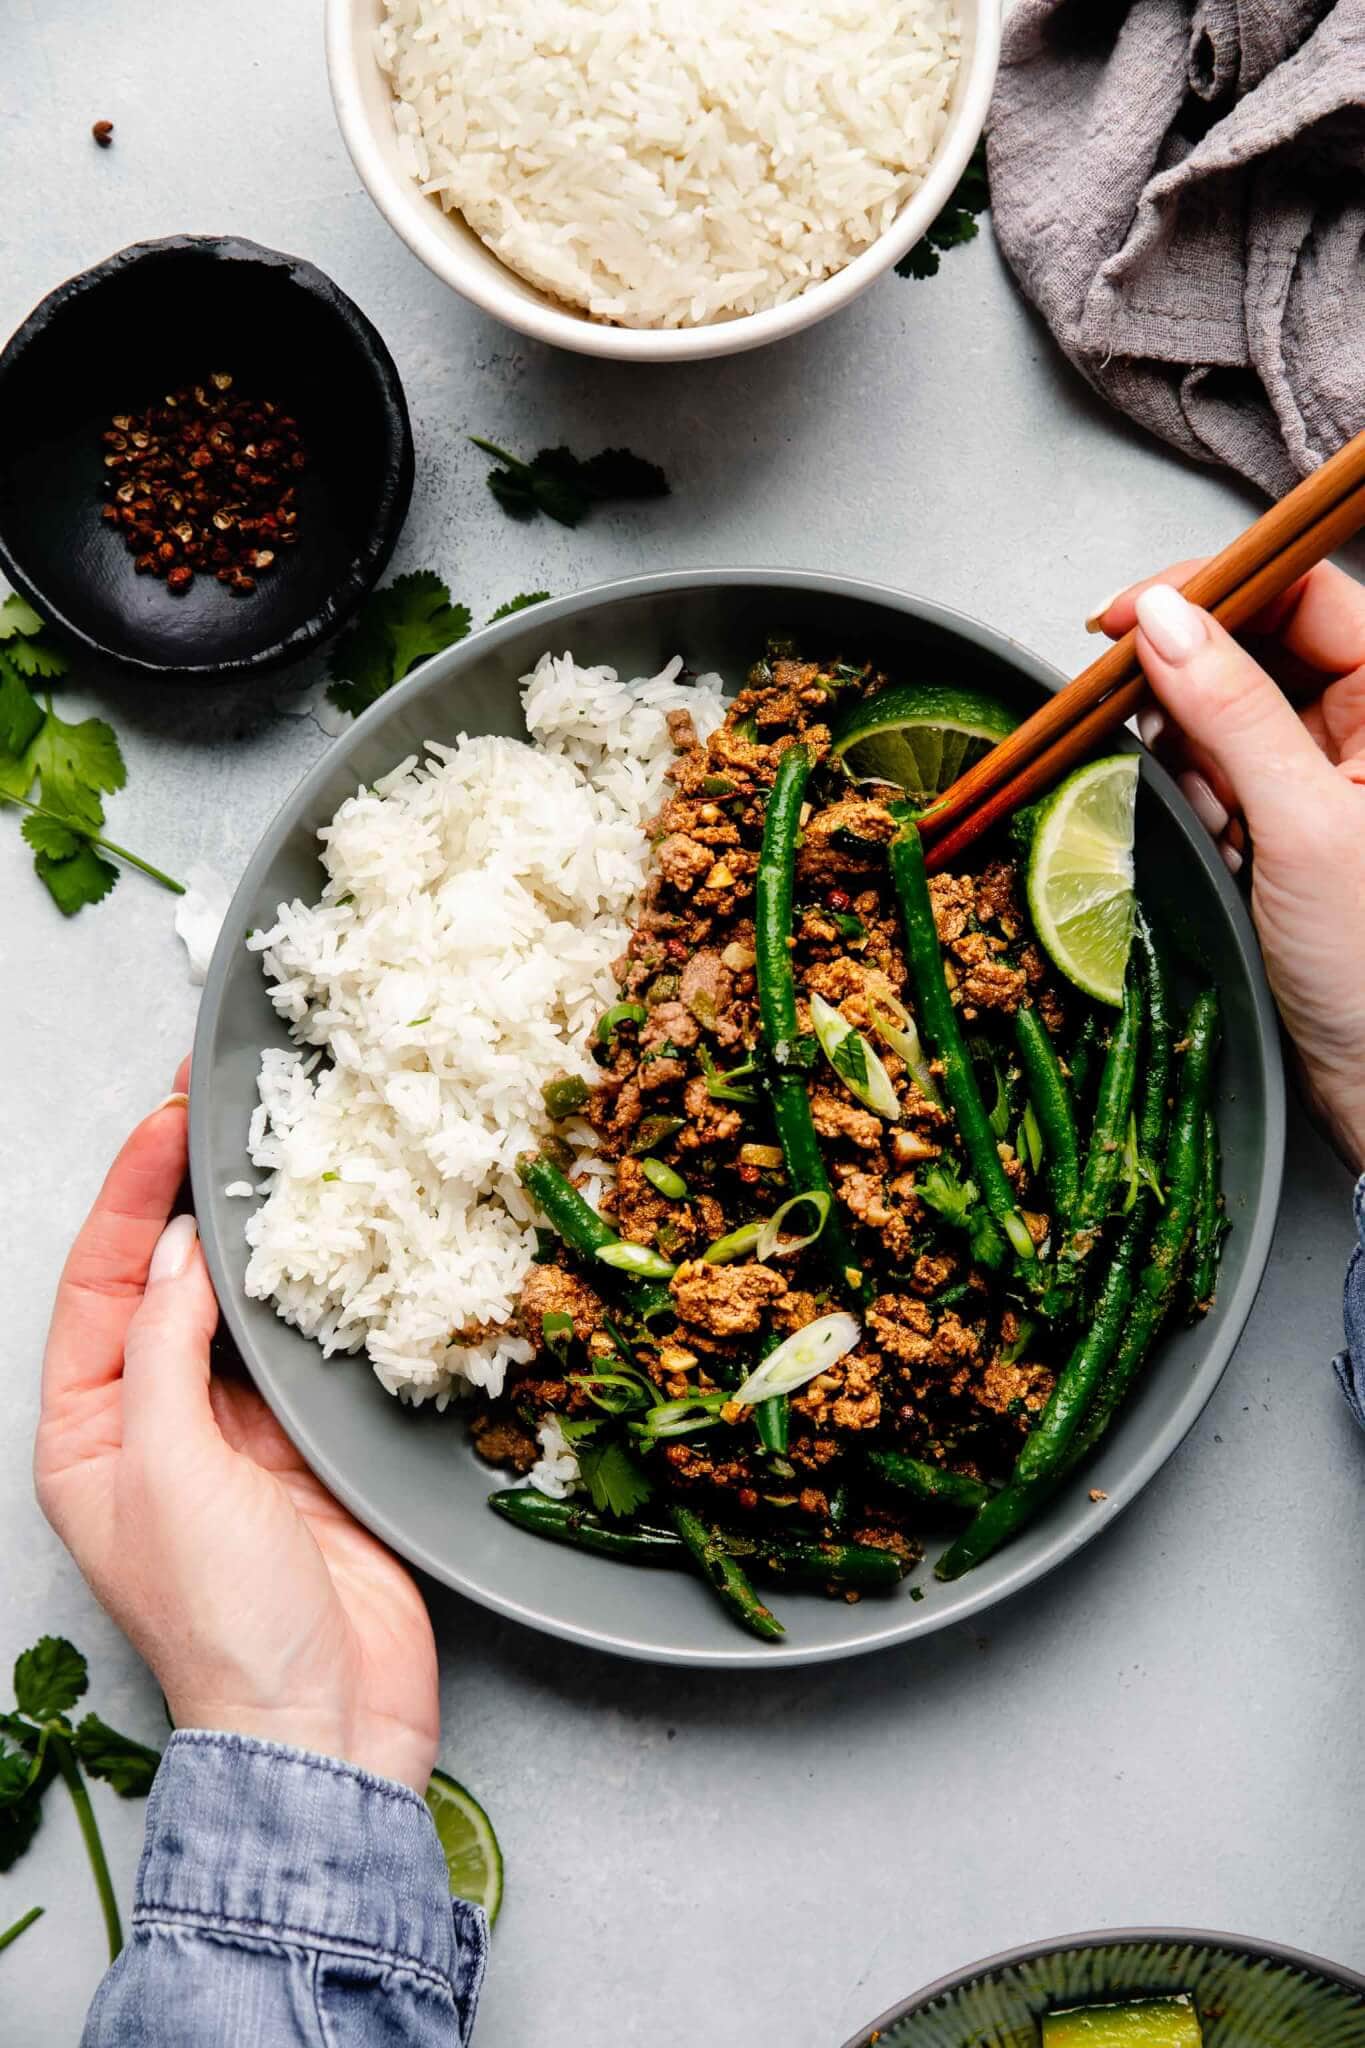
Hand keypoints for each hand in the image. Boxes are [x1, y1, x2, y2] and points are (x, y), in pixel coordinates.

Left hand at [33, 1067, 439, 1792]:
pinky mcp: (303, 1445)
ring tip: (274, 1152)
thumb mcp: (167, 1473)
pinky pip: (298, 1347)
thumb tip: (177, 1255)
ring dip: (250, 1234)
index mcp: (86, 1433)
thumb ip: (165, 1354)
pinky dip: (310, 1292)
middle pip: (160, 1283)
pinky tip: (329, 1241)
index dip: (130, 1197)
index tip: (168, 1120)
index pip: (100, 1286)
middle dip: (183, 1195)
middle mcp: (151, 1423)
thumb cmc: (223, 1619)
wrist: (326, 1719)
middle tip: (216, 1104)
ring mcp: (231, 1432)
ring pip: (233, 1306)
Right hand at [1094, 564, 1364, 1172]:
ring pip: (1229, 712)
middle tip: (1133, 715)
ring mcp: (1330, 772)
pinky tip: (1211, 845)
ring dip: (1190, 753)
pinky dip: (1196, 799)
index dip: (1212, 588)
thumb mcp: (1301, 827)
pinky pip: (1223, 773)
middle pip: (1258, 646)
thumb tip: (1164, 618)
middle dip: (1189, 683)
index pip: (1303, 593)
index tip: (1124, 615)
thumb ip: (1231, 712)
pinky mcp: (1292, 819)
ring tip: (1205, 816)